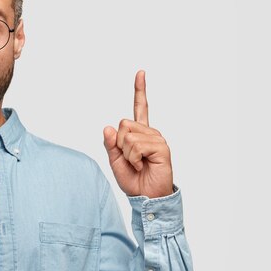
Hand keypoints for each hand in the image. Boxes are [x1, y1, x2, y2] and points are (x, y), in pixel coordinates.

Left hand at [103, 70, 172, 197]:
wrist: (147, 198)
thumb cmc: (134, 180)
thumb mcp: (115, 161)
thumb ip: (110, 144)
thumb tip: (108, 127)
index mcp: (140, 133)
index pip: (140, 107)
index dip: (140, 90)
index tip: (141, 73)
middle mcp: (150, 132)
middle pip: (123, 124)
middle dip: (119, 144)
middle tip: (131, 159)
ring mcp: (157, 139)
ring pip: (128, 135)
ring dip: (127, 154)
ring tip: (138, 164)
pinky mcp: (161, 147)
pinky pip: (136, 145)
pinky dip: (134, 158)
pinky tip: (143, 165)